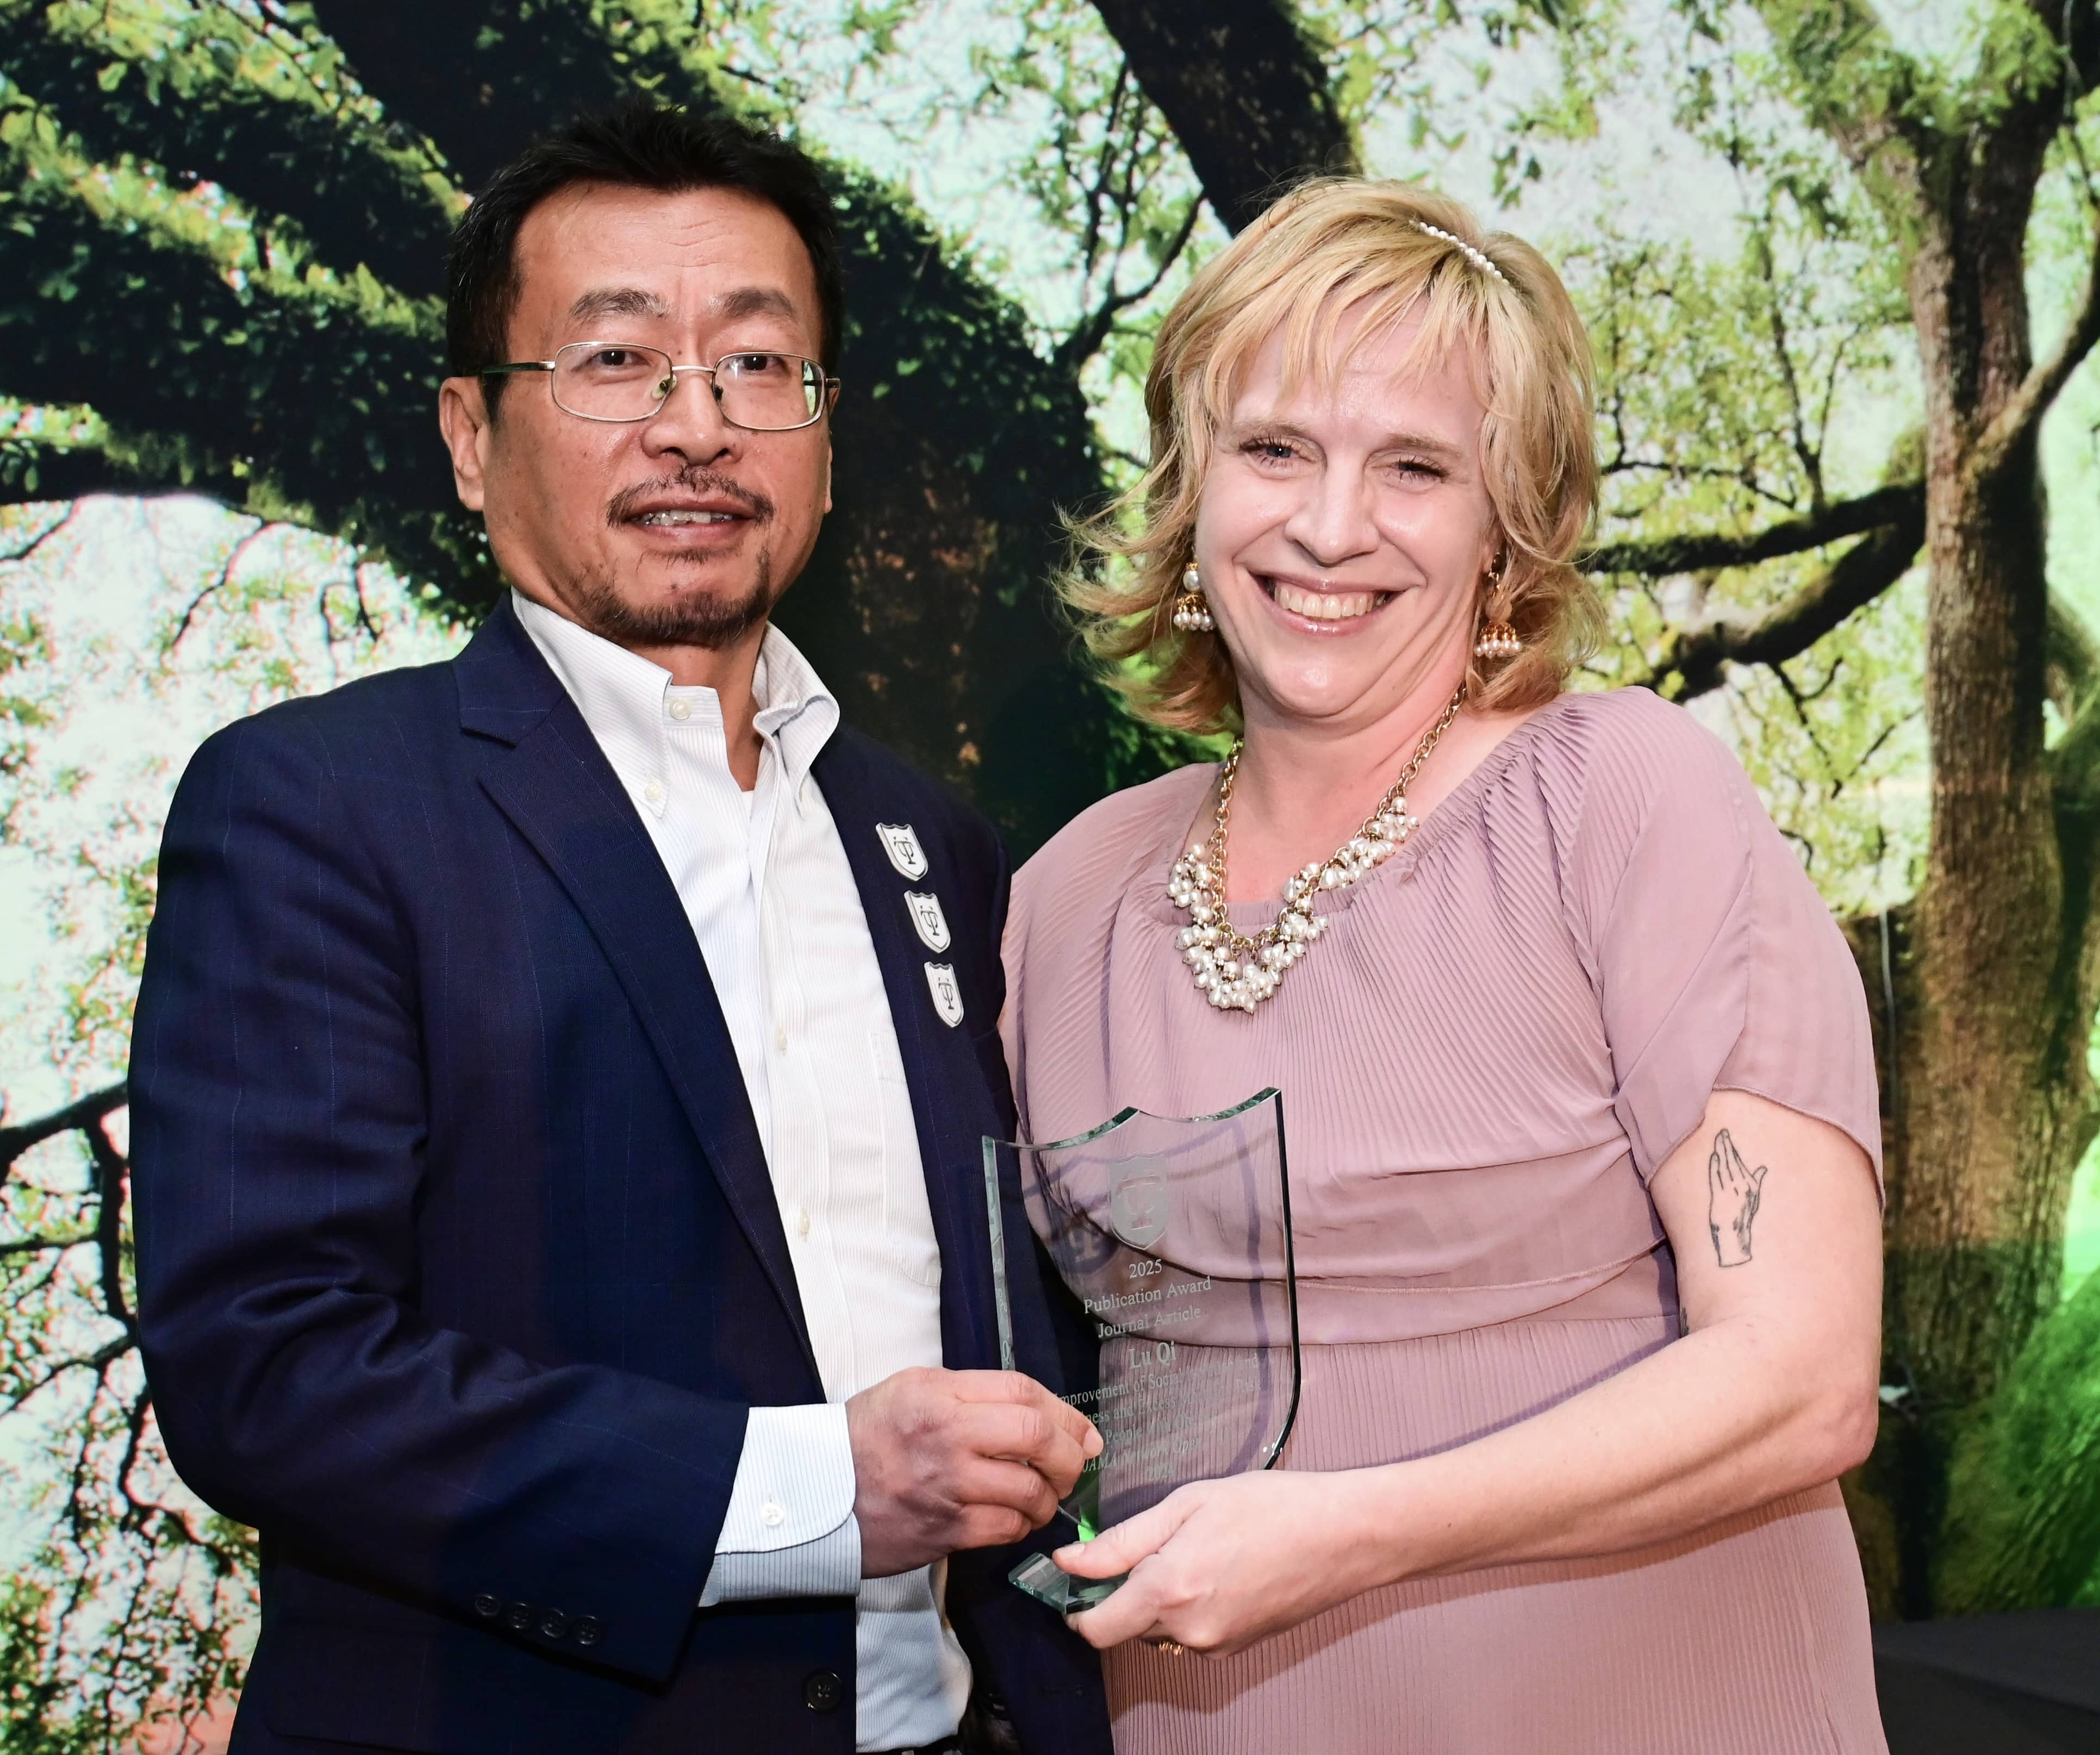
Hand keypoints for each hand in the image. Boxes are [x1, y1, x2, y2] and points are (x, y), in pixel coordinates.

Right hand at [847, 1367, 1101, 1577]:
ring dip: (1048, 1497)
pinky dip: (1021, 1526)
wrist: (815, 1492)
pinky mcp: (943, 1530)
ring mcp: (946, 1485)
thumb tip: (1038, 1413)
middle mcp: (947, 1434)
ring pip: (1028, 1489)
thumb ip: (971, 1392)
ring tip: (1044, 1497)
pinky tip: (1016, 1519)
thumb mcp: (912, 1389)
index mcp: (939, 1392)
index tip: (1082, 1431)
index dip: (1064, 1412)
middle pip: (1036, 1435)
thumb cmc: (867, 1436)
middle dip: (1069, 1454)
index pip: (1022, 1391)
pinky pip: (1005, 1529)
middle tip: (1075, 1466)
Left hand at [1057, 1470, 1392, 1657]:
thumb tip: (1071, 1562)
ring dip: (1158, 1599)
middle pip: (1126, 1627)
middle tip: (1151, 1543)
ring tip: (1195, 1548)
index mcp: (1170, 1590)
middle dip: (1124, 1592)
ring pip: (1159, 1629)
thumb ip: (1122, 1540)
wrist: (1343, 1535)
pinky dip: (1189, 1606)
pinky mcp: (1236, 1648)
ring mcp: (1215, 1645)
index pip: (1095, 1629)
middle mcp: (1189, 1631)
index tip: (1076, 1578)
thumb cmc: (1271, 1507)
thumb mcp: (1187, 1504)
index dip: (1077, 1607)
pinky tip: (1218, 1566)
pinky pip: (1191, 1632)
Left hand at [1706, 1128, 1768, 1267]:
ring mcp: (1730, 1192)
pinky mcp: (1719, 1198)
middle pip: (1732, 1161)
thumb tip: (1763, 1167)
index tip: (1726, 1134)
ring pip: (1724, 1167)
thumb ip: (1757, 1180)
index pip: (1740, 1162)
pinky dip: (1714, 1166)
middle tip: (1721, 1130)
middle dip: (1726, 1144)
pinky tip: (1714, 1156)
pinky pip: (1716, 1178)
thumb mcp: (1755, 1199)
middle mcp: (1743, 1187)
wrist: (1733, 1236)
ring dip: (1720, 1151)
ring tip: (1717, 1138)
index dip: (1732, 1147)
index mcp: (1752, 1186)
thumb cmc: (1743, 1217)